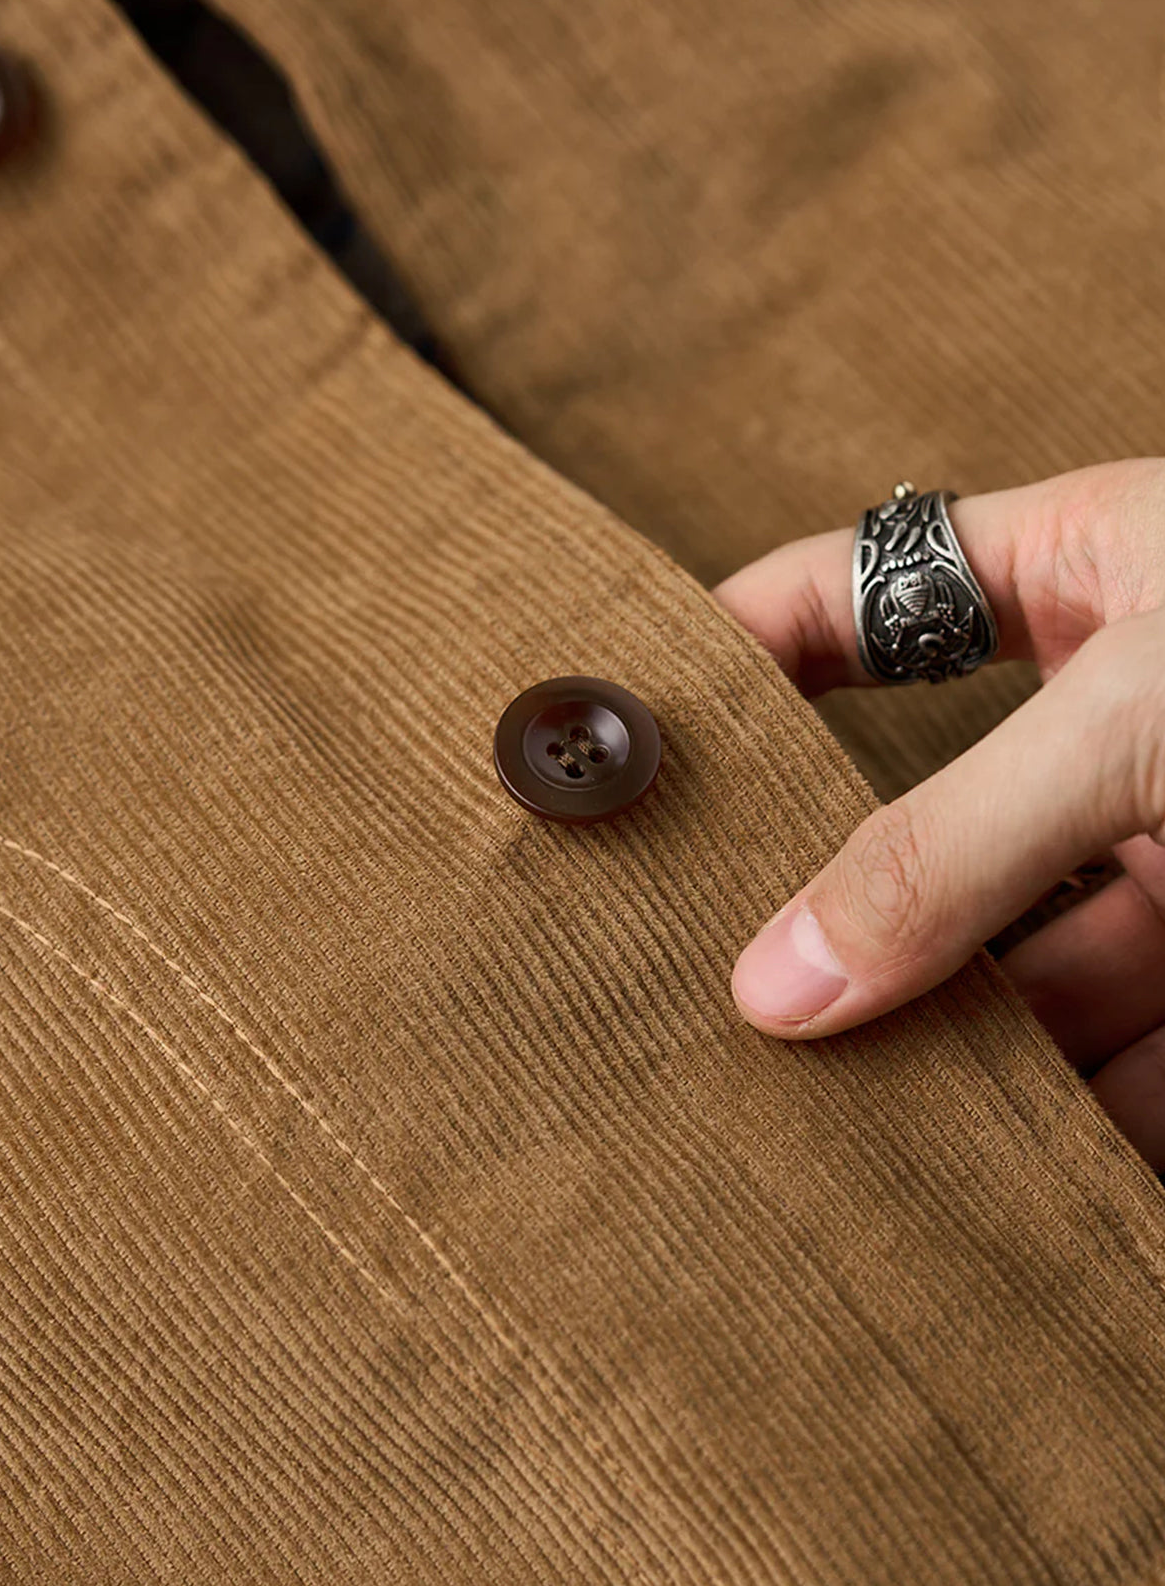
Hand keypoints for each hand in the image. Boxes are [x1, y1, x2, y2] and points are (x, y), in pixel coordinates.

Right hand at [712, 459, 1164, 1167]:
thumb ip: (958, 839)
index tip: (635, 736)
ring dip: (934, 1038)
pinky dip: (1061, 1119)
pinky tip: (981, 1179)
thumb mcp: (1143, 716)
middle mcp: (1122, 716)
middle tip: (707, 964)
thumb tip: (779, 977)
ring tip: (822, 1115)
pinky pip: (1118, 1051)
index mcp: (1089, 570)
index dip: (747, 649)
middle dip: (831, 894)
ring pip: (1017, 954)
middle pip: (927, 812)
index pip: (865, 595)